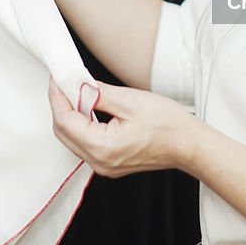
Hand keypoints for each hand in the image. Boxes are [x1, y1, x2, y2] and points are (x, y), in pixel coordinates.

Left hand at [49, 78, 199, 176]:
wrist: (188, 144)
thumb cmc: (167, 124)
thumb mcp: (130, 101)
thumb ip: (99, 94)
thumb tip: (78, 84)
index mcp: (102, 147)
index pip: (65, 121)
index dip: (58, 97)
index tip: (57, 79)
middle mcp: (99, 162)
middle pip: (64, 133)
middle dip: (61, 105)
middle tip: (65, 82)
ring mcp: (104, 166)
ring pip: (73, 139)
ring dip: (71, 114)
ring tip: (77, 91)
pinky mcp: (110, 163)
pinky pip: (86, 144)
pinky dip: (82, 125)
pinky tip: (88, 108)